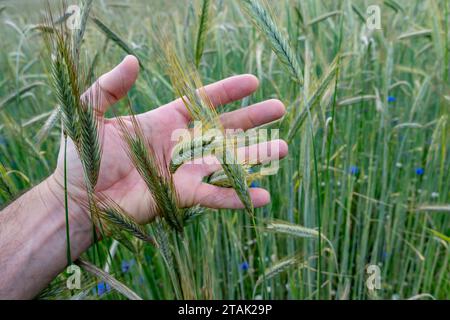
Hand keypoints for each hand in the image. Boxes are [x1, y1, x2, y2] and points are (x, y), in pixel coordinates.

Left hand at [51, 55, 287, 223]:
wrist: (77, 200)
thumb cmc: (81, 158)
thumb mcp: (90, 113)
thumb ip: (111, 87)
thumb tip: (133, 60)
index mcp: (164, 122)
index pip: (202, 102)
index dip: (227, 91)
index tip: (253, 81)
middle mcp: (180, 145)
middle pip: (224, 129)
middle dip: (252, 119)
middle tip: (280, 108)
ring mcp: (184, 171)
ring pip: (227, 161)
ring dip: (255, 156)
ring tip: (282, 147)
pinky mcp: (183, 197)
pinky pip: (215, 196)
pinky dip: (237, 196)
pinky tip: (263, 196)